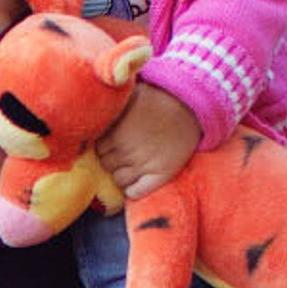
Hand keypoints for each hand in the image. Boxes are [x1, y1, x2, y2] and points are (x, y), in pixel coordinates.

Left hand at [99, 84, 201, 200]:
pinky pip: (136, 192)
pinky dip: (132, 191)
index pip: (97, 150)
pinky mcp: (162, 173)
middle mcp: (126, 150)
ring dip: (120, 176)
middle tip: (121, 156)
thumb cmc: (160, 98)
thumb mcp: (130, 95)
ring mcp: (144, 163)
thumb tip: (93, 107)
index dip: (102, 149)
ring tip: (129, 167)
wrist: (193, 105)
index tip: (110, 146)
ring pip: (118, 180)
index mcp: (115, 132)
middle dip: (110, 162)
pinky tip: (135, 184)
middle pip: (105, 166)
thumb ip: (111, 105)